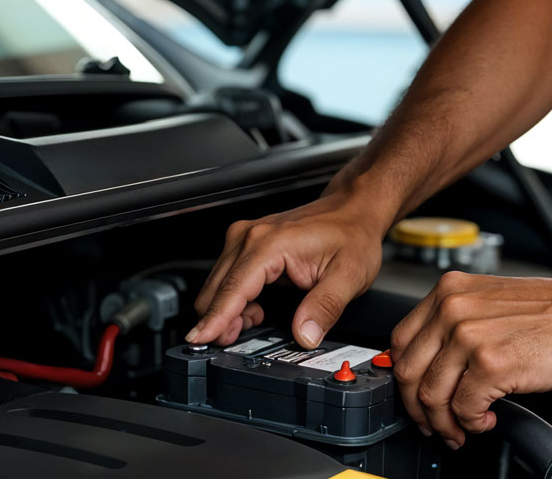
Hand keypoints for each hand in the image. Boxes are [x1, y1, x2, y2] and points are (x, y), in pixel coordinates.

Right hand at [189, 190, 387, 347]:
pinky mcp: (246, 243)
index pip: (233, 290)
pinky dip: (234, 301)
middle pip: (215, 291)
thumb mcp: (349, 275)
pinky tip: (255, 309)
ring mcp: (244, 237)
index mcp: (270, 244)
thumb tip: (305, 336)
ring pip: (216, 287)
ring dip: (228, 312)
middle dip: (221, 321)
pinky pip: (226, 280)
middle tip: (243, 342)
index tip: (198, 341)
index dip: (215, 320)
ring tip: (258, 322)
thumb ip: (324, 307)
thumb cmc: (352, 234)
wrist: (353, 209)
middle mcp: (249, 236)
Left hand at [389, 270, 551, 447]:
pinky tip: (488, 419)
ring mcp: (468, 335)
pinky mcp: (490, 363)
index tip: (417, 397)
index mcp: (449, 291)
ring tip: (463, 428)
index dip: (406, 379)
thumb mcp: (489, 304)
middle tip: (436, 424)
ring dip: (445, 423)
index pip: (400, 342)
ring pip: (431, 396)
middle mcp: (452, 309)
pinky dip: (472, 424)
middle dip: (418, 409)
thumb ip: (455, 325)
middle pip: (407, 373)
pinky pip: (463, 409)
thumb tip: (431, 364)